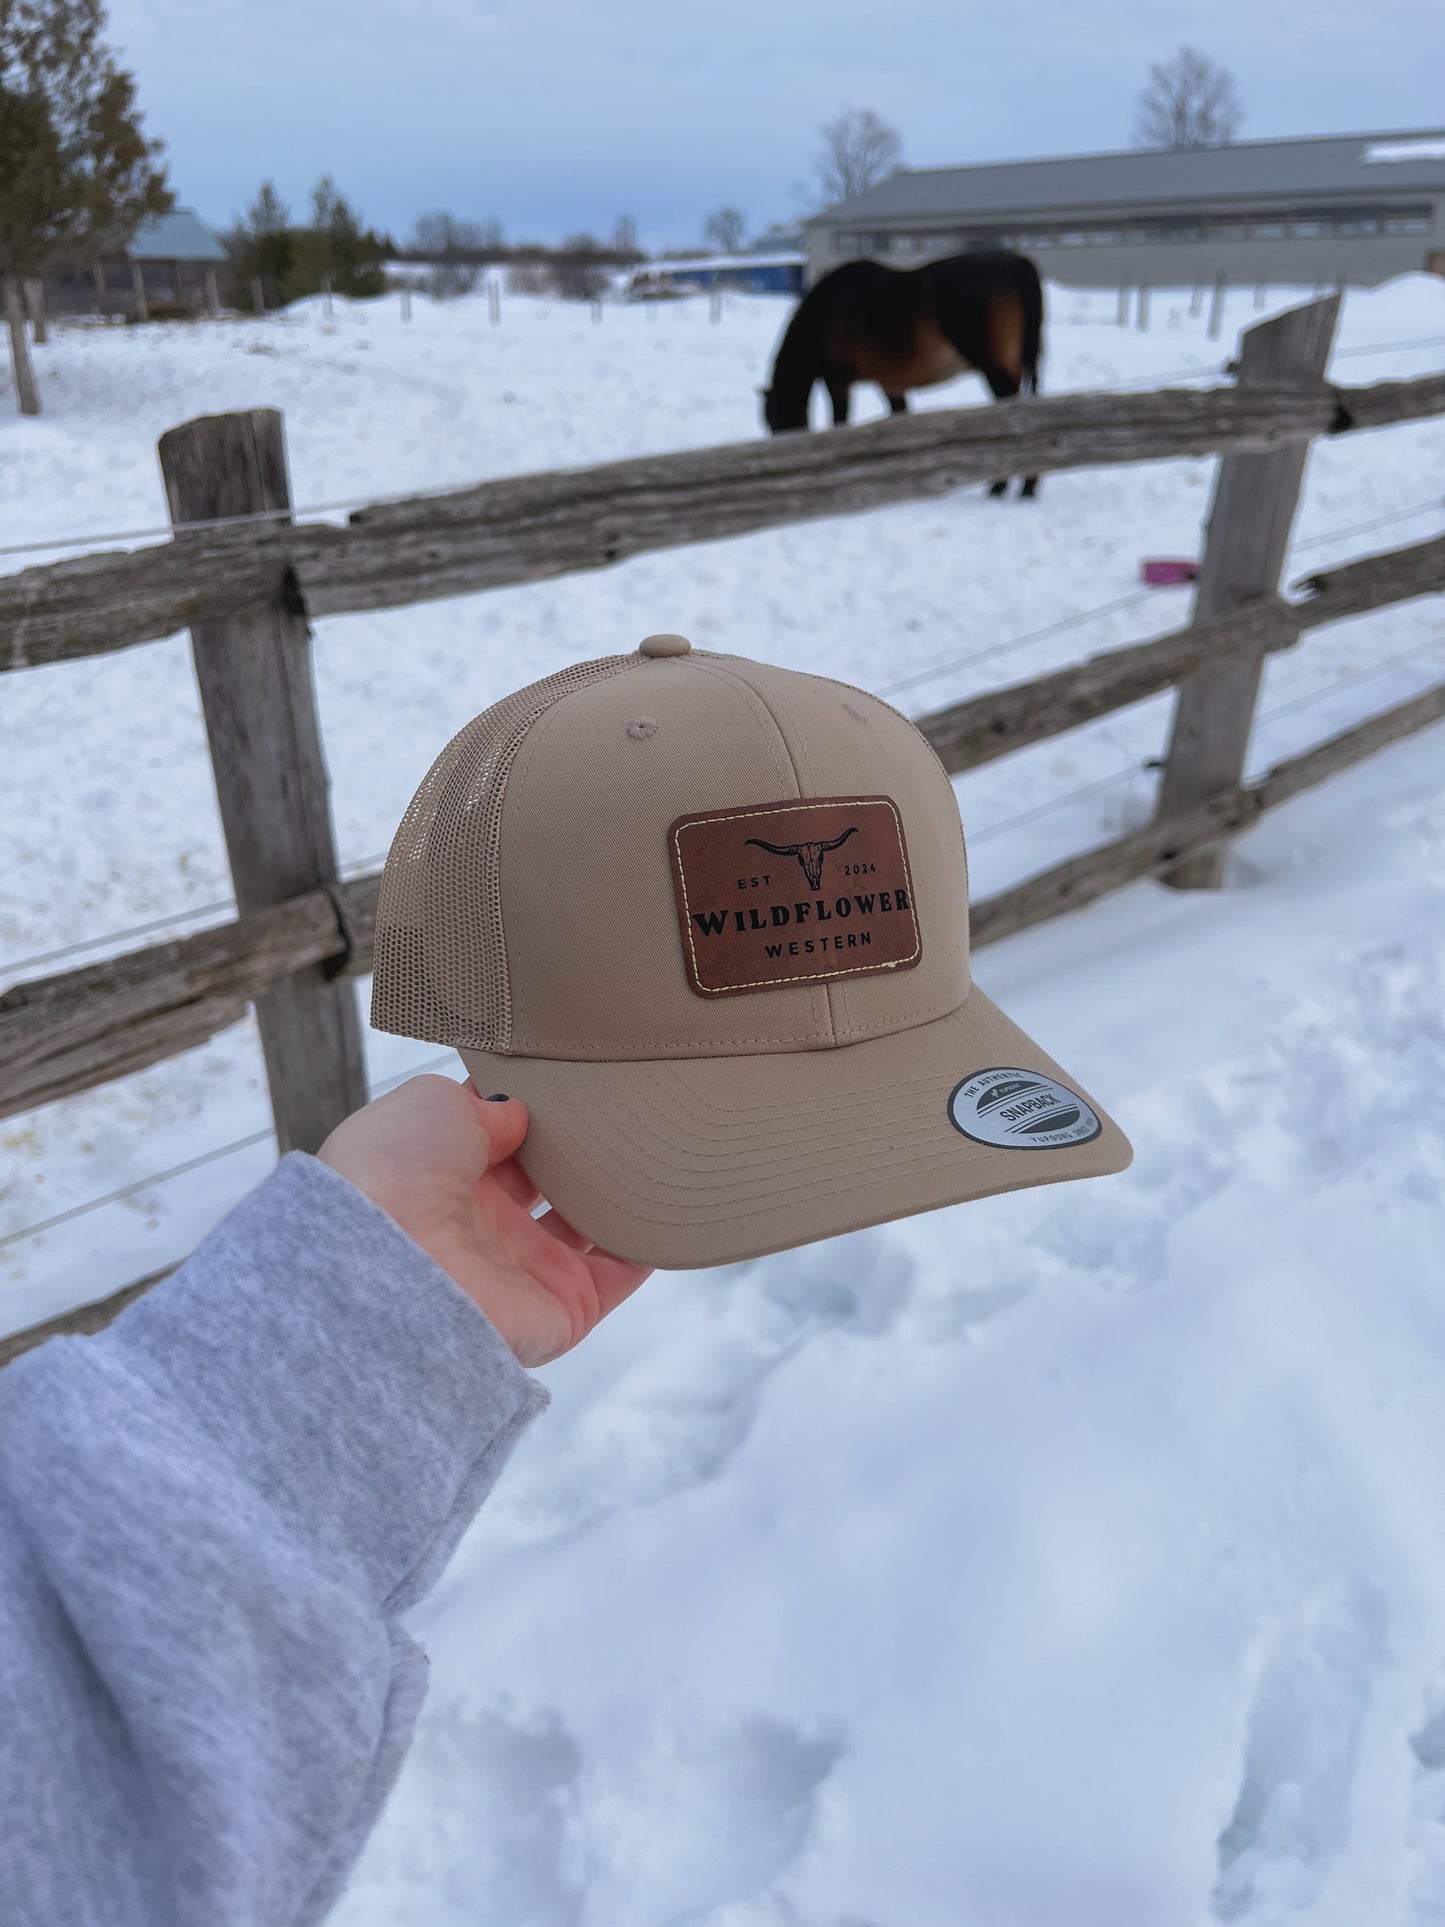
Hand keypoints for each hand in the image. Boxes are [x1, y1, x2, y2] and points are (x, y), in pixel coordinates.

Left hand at [318, 1075, 650, 1366]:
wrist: (388, 1269)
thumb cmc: (392, 1177)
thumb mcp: (432, 1105)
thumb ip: (486, 1104)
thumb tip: (521, 1114)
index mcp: (443, 1175)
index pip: (500, 1138)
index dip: (531, 1109)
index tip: (567, 1081)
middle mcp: (484, 1225)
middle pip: (549, 1180)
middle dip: (579, 1148)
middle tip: (616, 1108)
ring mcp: (526, 1268)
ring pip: (590, 1224)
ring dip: (619, 1192)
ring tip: (653, 1144)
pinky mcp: (565, 1307)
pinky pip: (621, 1274)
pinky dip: (650, 1244)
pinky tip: (672, 1201)